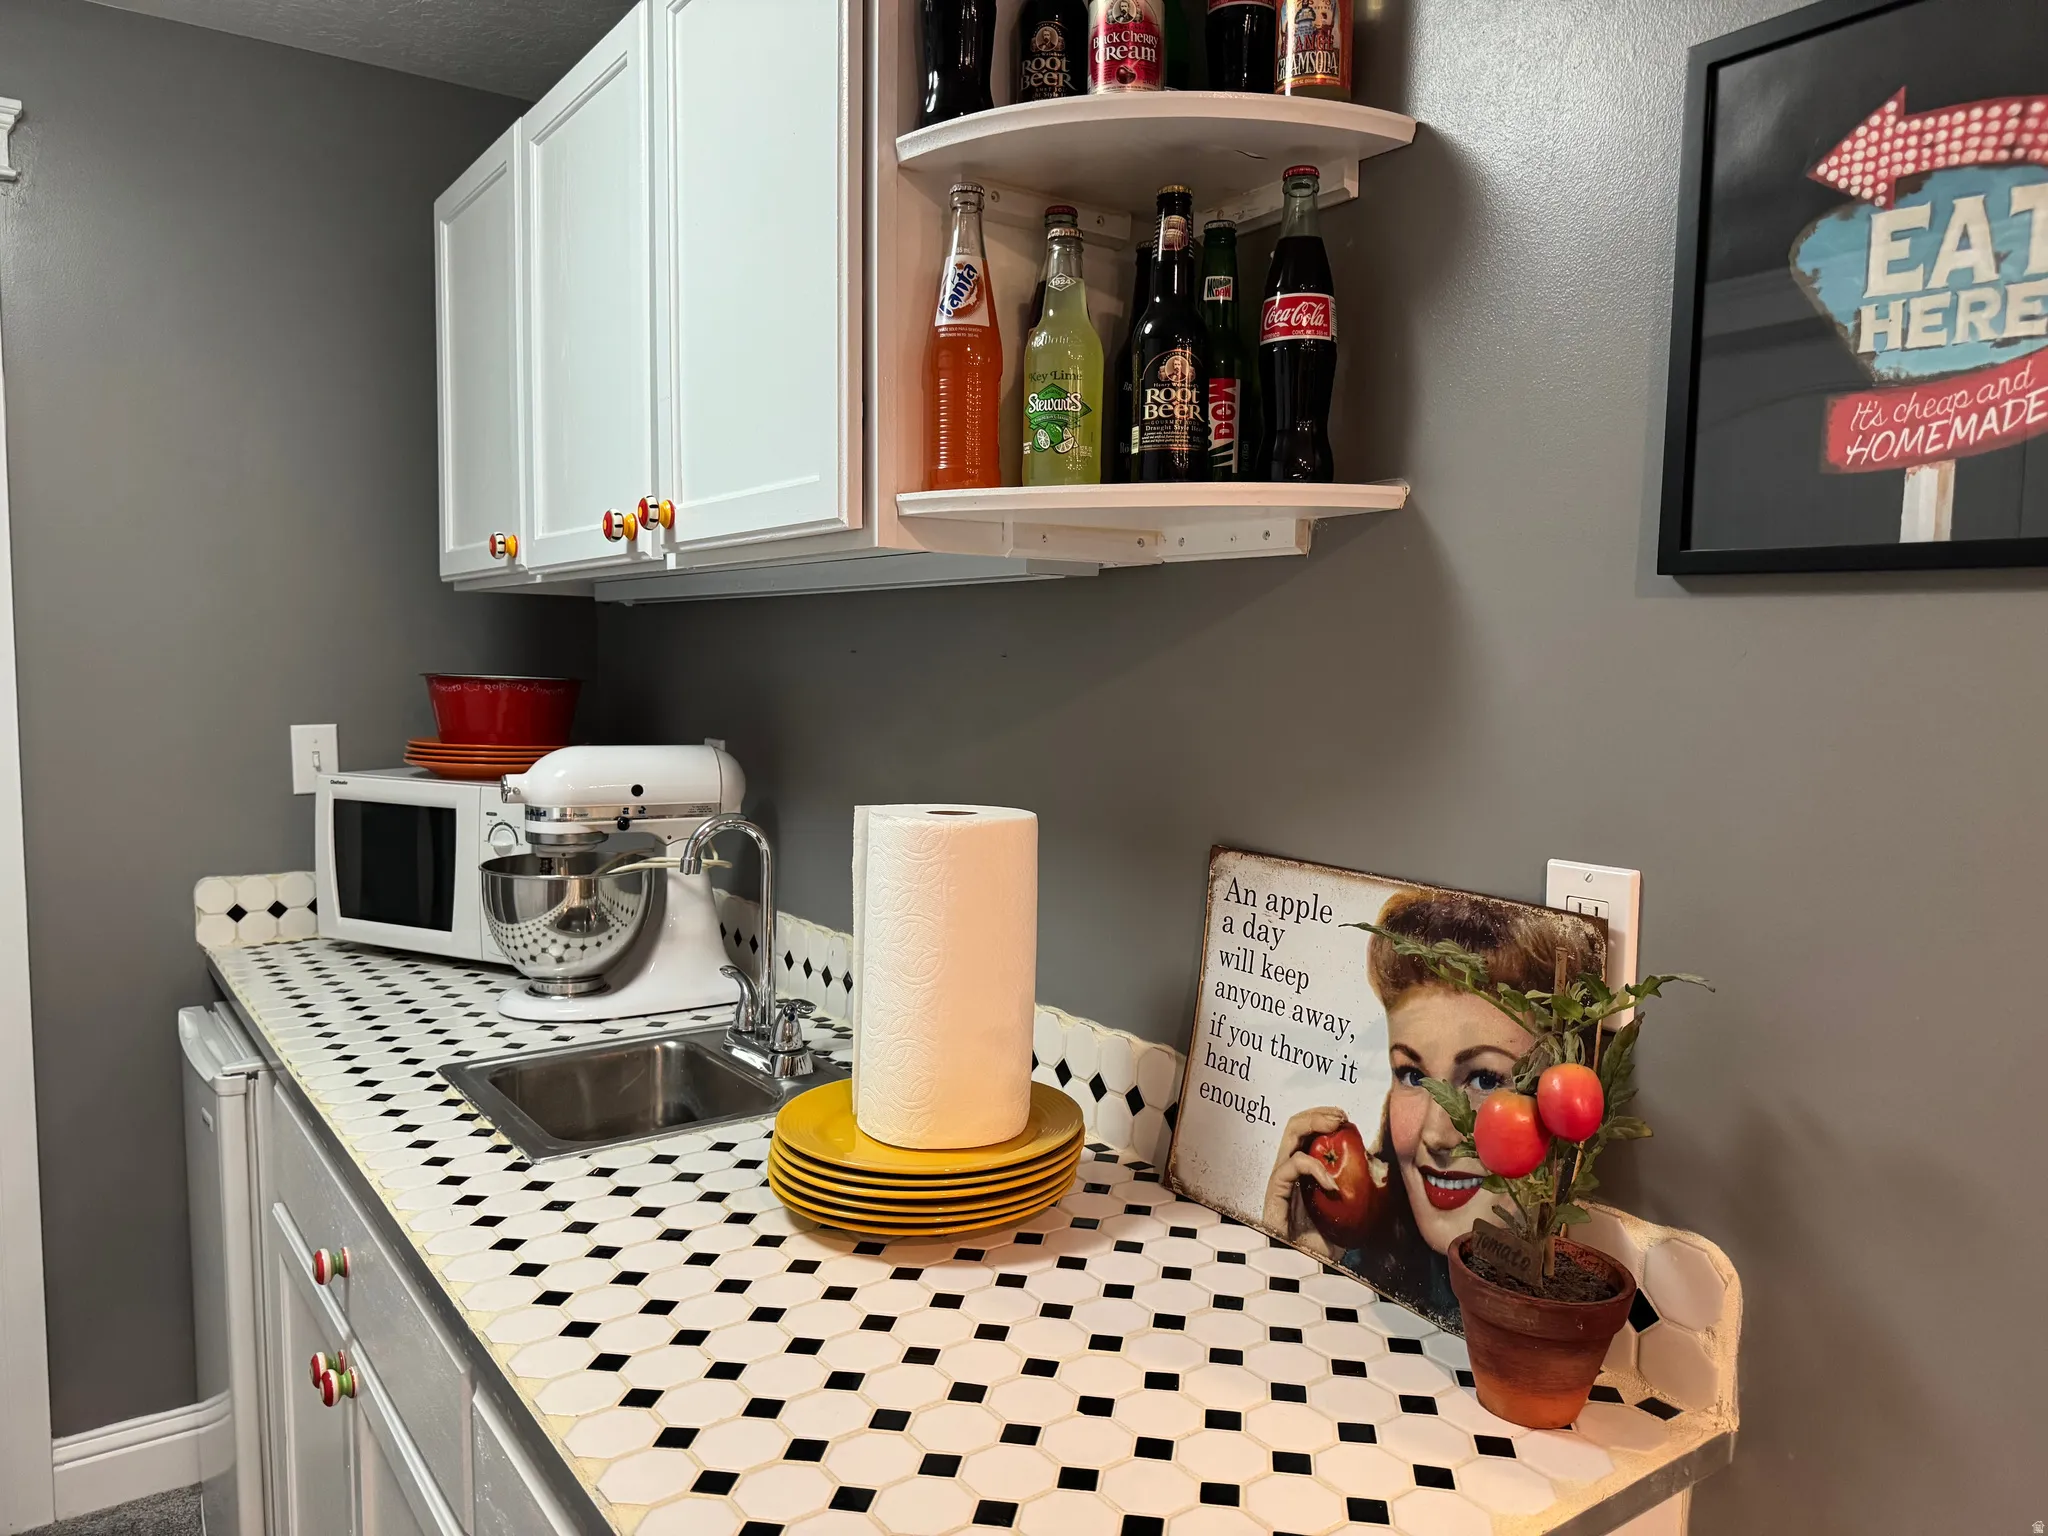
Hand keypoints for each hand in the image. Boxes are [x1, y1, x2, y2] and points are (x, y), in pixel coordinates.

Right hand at [1263, 1106, 1348, 1260]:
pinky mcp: (1275, 1191)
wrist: (1307, 1269)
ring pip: (1291, 1134)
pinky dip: (1315, 1167)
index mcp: (1306, 1171)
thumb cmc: (1327, 1243)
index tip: (1347, 1119)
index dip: (1326, 1118)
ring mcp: (1281, 1179)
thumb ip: (1360, 1188)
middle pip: (1297, 1125)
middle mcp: (1290, 1170)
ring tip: (1336, 1125)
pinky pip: (1293, 1165)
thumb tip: (1384, 1169)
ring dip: (1314, 1123)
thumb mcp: (1350, 1209)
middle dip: (1320, 1114)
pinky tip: (1332, 1182)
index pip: (1310, 1132)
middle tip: (1341, 1117)